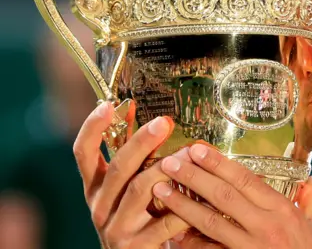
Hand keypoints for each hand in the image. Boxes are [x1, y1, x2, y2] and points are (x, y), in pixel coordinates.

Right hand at [73, 100, 190, 247]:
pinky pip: (165, 222)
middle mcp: (100, 207)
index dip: (92, 128)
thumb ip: (136, 163)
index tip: (108, 104)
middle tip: (164, 122)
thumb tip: (151, 119)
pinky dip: (184, 206)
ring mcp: (116, 229)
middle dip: (141, 142)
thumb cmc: (140, 221)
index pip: (83, 154)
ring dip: (167, 168)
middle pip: (118, 168)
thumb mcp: (130, 191)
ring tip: (188, 153)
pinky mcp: (136, 247)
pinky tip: (202, 196)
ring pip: (140, 191)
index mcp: (95, 189)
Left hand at [152, 144, 311, 248]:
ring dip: (183, 204)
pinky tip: (171, 232)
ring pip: (211, 222)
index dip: (219, 163)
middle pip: (223, 196)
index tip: (199, 150)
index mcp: (282, 211)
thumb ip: (311, 203)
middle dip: (195, 177)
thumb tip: (309, 181)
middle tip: (171, 162)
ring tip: (162, 189)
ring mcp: (249, 248)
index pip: (246, 180)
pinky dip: (190, 242)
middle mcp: (265, 226)